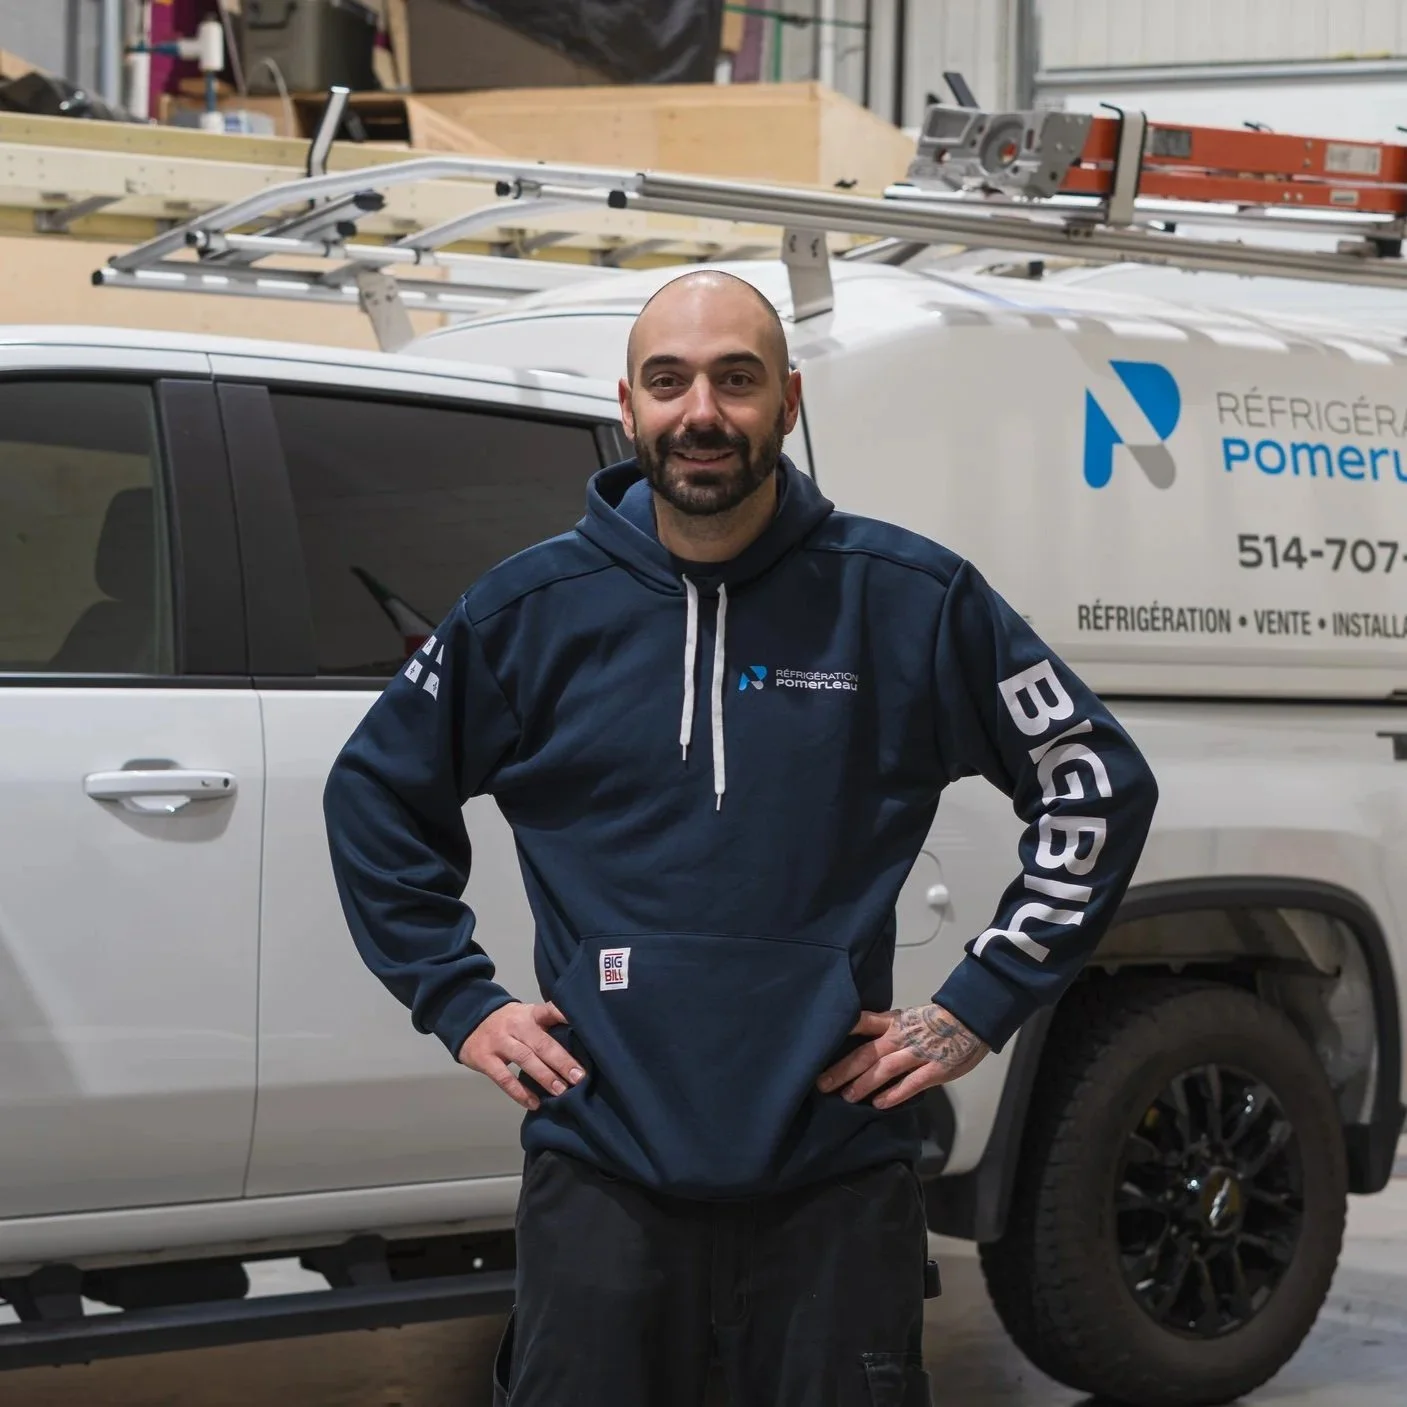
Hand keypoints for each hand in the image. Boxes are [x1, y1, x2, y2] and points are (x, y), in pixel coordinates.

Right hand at [457, 1001, 583, 1110]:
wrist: (468, 1019)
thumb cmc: (509, 1022)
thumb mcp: (527, 1016)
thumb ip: (548, 1027)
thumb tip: (579, 1047)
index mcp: (530, 1014)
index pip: (550, 1011)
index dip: (565, 1017)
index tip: (585, 1027)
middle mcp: (516, 1025)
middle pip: (541, 1042)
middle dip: (562, 1061)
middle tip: (579, 1077)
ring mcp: (499, 1041)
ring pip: (525, 1059)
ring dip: (544, 1076)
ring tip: (561, 1091)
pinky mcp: (485, 1059)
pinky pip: (504, 1078)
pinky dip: (520, 1092)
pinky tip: (534, 1103)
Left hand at [816, 1004, 988, 1109]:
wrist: (971, 1019)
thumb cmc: (936, 1020)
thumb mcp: (907, 1018)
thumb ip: (886, 1029)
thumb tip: (860, 1043)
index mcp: (893, 1022)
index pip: (863, 1022)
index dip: (842, 1032)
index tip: (820, 1043)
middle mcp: (901, 1037)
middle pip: (867, 1053)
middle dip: (843, 1069)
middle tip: (822, 1084)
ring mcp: (918, 1053)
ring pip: (885, 1069)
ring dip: (863, 1084)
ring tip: (846, 1097)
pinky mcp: (935, 1070)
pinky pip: (911, 1083)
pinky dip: (895, 1093)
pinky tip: (879, 1104)